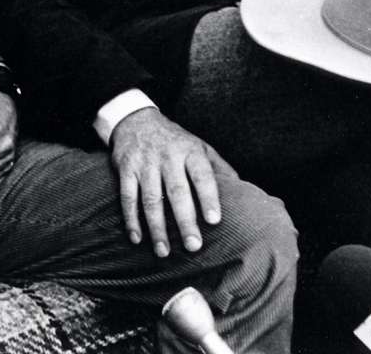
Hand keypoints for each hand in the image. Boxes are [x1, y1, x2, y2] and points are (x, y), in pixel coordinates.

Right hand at [109, 108, 232, 257]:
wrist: (136, 119)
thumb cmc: (175, 140)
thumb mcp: (200, 146)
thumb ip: (220, 168)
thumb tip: (245, 192)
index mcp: (190, 152)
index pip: (202, 176)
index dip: (208, 198)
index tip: (214, 220)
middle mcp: (167, 157)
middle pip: (177, 191)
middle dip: (184, 220)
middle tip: (193, 246)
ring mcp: (144, 163)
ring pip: (150, 198)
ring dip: (156, 227)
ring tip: (164, 251)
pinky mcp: (125, 169)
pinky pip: (127, 197)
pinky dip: (131, 219)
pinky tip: (137, 238)